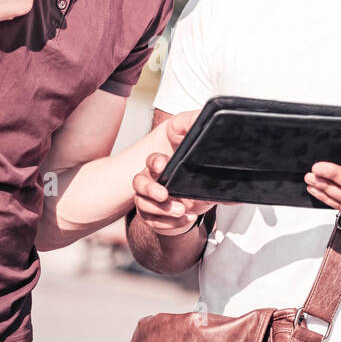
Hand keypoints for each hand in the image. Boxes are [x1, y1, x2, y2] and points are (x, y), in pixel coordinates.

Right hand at [133, 110, 220, 236]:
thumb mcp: (197, 147)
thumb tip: (202, 117)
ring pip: (143, 206)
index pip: (152, 161)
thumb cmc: (194, 168)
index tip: (163, 166)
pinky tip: (185, 219)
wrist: (198, 200)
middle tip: (165, 194)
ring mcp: (151, 200)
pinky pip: (153, 223)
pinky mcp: (155, 217)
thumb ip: (195, 129)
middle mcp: (152, 181)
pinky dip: (169, 224)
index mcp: (161, 164)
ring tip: (183, 210)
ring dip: (162, 210)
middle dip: (150, 189)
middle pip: (138, 183)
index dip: (155, 164)